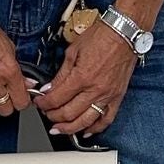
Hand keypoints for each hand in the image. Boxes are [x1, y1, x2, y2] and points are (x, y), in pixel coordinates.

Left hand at [32, 20, 135, 135]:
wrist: (124, 33)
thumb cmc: (101, 37)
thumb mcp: (73, 52)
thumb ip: (61, 74)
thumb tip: (50, 88)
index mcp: (82, 76)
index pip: (57, 98)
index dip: (44, 103)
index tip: (40, 103)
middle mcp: (95, 89)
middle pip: (69, 113)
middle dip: (53, 116)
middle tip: (47, 114)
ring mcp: (108, 95)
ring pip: (86, 121)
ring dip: (70, 128)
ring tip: (60, 129)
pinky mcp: (118, 97)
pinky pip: (107, 119)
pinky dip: (95, 128)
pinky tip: (86, 131)